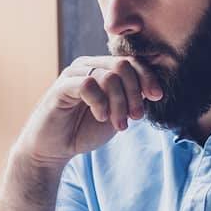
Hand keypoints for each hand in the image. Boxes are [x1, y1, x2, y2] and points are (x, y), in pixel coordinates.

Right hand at [14, 56, 162, 169]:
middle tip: (136, 117)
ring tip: (120, 125)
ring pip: (109, 76)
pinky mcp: (61, 87)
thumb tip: (152, 88)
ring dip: (120, 103)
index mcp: (101, 69)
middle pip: (122, 65)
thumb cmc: (83, 130)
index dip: (147, 77)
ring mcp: (73, 74)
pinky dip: (100, 103)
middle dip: (134, 92)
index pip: (130, 62)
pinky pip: (88, 85)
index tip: (157, 97)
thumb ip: (130, 99)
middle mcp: (88, 66)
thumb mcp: (115, 114)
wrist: (54, 149)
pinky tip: (100, 117)